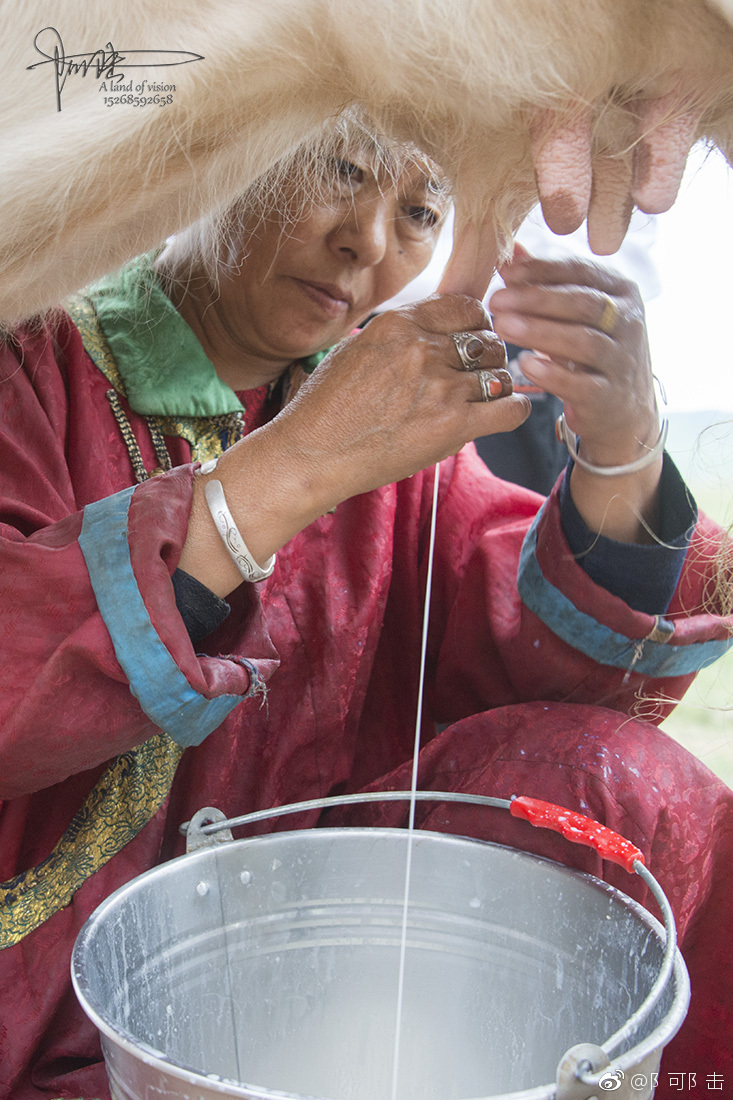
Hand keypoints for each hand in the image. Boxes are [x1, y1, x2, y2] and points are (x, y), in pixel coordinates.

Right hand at [180, 295, 529, 595]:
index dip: (475, 324)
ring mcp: (441, 386)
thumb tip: (431, 332)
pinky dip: (513, 409)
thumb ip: (399, 337)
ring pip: (501, 372)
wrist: (310, 455)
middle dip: (488, 356)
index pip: (465, 306)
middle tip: (477, 375)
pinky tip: (498, 414)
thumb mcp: (357, 349)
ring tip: (482, 398)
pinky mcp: (453, 426)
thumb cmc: (324, 409)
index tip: (471, 340)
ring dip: (497, 384)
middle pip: (488, 339)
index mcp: (399, 323)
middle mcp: (424, 348)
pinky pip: (512, 409)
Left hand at [489, 247, 662, 541]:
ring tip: (503, 326)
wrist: (624, 410)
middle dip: (536, 299)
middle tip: (497, 300)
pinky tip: (525, 365)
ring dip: (540, 332)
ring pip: (583, 341)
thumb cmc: (590, 353)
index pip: (581, 272)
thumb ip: (545, 282)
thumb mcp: (575, 314)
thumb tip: (511, 251)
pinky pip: (581, 383)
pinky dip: (552, 373)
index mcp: (621, 292)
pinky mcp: (609, 396)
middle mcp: (628, 322)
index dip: (542, 270)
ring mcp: (622, 360)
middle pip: (582, 303)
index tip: (506, 272)